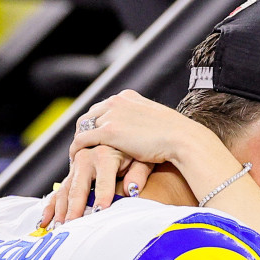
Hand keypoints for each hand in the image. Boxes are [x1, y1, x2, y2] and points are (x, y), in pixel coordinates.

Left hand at [38, 90, 219, 227]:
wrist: (183, 139)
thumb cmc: (178, 138)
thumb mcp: (158, 125)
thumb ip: (145, 127)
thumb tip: (144, 138)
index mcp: (129, 97)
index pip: (103, 107)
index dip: (96, 123)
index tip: (94, 138)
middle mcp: (117, 101)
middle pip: (89, 116)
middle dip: (84, 132)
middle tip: (81, 150)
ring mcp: (112, 114)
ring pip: (83, 127)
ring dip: (78, 143)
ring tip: (77, 158)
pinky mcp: (109, 131)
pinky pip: (83, 140)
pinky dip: (76, 151)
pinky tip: (76, 162)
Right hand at [40, 146, 153, 227]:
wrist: (121, 137)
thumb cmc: (135, 153)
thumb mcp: (141, 159)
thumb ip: (138, 173)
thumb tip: (132, 190)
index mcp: (104, 156)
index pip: (104, 181)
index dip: (103, 196)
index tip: (101, 212)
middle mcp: (86, 159)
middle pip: (78, 188)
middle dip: (75, 208)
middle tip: (72, 226)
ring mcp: (75, 168)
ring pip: (64, 192)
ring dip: (60, 211)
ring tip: (58, 228)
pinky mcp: (70, 176)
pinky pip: (57, 193)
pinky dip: (50, 208)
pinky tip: (44, 222)